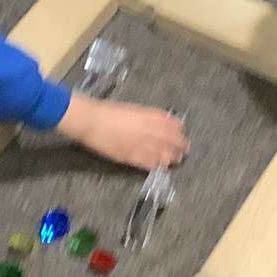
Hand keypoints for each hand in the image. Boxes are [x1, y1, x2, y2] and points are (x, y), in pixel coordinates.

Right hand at [57, 94, 188, 170]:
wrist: (93, 121)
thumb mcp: (135, 109)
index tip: (182, 135)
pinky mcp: (133, 157)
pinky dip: (158, 165)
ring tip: (175, 160)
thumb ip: (151, 117)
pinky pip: (151, 164)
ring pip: (166, 155)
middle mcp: (151, 131)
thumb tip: (165, 122)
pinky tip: (161, 166)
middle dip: (180, 147)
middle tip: (184, 151)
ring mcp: (143, 145)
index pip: (174, 126)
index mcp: (152, 116)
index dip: (180, 132)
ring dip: (172, 158)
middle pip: (173, 142)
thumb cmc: (111, 111)